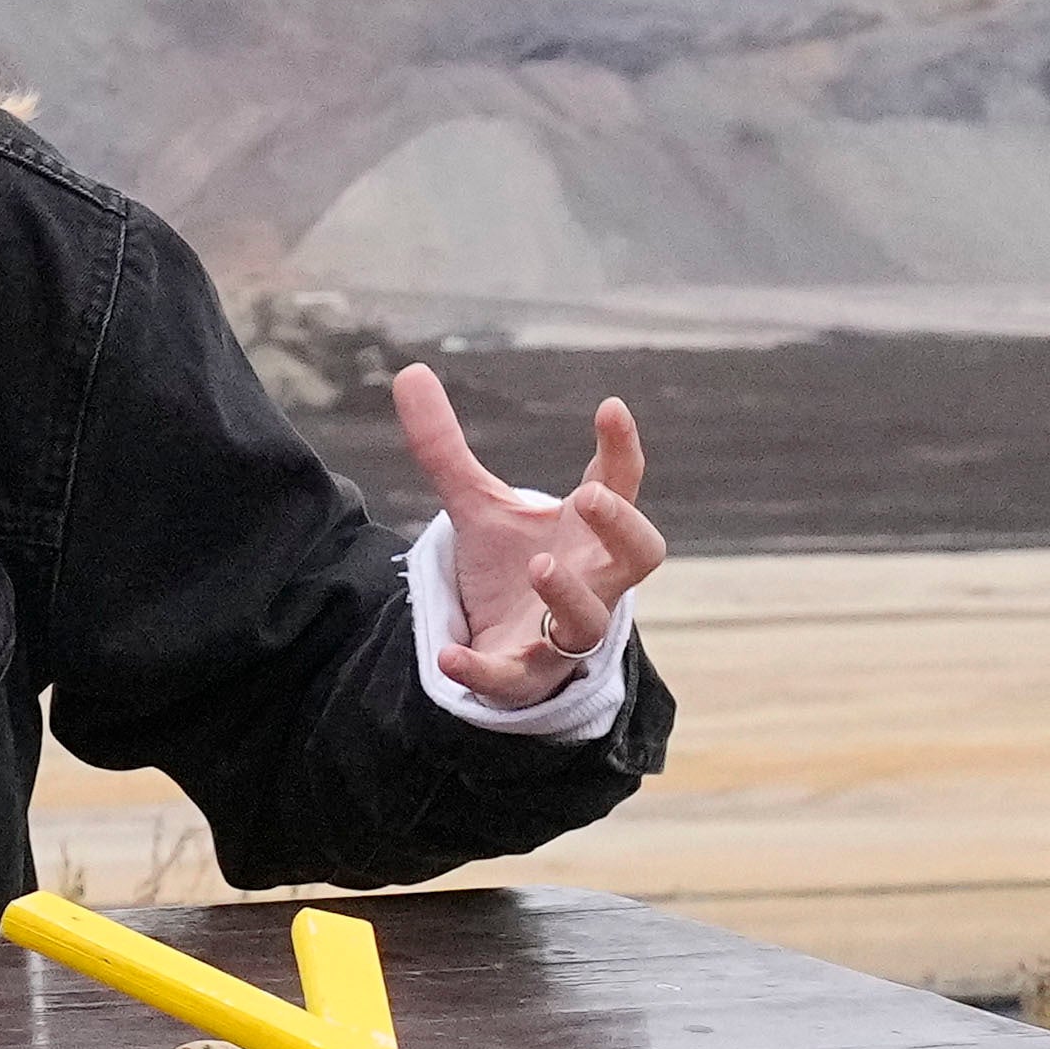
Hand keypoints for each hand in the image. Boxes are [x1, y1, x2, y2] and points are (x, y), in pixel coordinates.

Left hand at [391, 365, 665, 707]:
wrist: (503, 643)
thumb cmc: (511, 565)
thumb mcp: (477, 504)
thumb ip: (443, 446)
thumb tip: (408, 371)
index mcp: (586, 531)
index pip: (620, 485)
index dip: (622, 449)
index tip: (610, 407)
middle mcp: (592, 579)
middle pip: (641, 554)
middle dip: (624, 527)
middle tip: (592, 499)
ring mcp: (565, 630)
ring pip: (591, 621)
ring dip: (569, 595)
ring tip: (540, 565)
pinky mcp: (526, 672)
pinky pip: (514, 677)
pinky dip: (484, 669)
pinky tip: (452, 656)